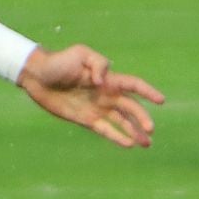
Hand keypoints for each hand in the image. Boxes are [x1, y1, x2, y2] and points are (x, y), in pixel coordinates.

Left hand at [19, 45, 164, 148]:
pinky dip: (117, 137)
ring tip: (146, 143)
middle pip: (131, 108)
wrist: (37, 75)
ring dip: (135, 132)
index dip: (148, 92)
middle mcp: (106, 95)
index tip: (161, 101)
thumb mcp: (80, 54)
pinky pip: (105, 130)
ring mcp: (97, 108)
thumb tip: (102, 81)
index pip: (134, 85)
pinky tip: (128, 144)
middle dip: (143, 118)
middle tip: (151, 129)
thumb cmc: (59, 61)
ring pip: (122, 122)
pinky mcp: (86, 119)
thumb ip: (98, 63)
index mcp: (109, 79)